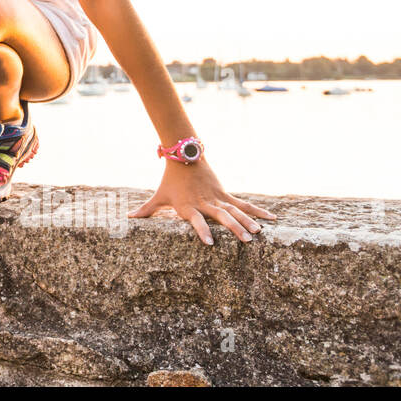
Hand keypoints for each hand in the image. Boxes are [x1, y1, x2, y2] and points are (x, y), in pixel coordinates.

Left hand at [128, 159, 276, 245]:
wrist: (184, 157)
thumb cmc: (170, 181)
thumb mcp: (159, 196)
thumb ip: (146, 210)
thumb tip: (128, 218)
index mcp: (188, 206)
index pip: (196, 220)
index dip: (202, 230)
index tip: (209, 243)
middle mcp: (205, 203)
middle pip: (221, 216)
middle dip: (234, 229)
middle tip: (246, 241)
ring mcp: (217, 198)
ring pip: (235, 211)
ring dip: (248, 222)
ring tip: (259, 233)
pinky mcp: (225, 194)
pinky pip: (243, 204)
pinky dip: (258, 211)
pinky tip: (272, 219)